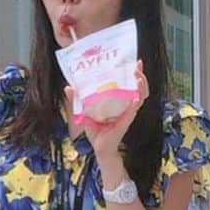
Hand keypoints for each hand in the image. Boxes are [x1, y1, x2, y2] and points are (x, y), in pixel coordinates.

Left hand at [65, 59, 149, 177]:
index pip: (130, 83)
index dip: (134, 72)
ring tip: (138, 77)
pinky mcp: (125, 123)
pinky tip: (136, 97)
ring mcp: (127, 114)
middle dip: (140, 75)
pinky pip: (132, 112)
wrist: (99, 149)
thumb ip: (76, 99)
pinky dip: (135, 104)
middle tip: (137, 65)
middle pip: (139, 88)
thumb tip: (68, 86)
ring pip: (140, 97)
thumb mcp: (83, 112)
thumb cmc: (95, 130)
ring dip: (141, 87)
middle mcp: (126, 106)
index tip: (135, 60)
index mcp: (119, 101)